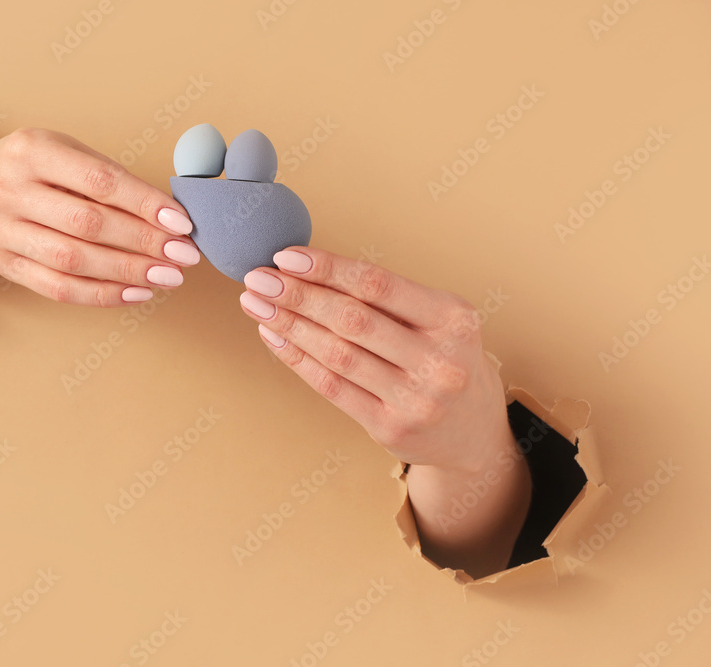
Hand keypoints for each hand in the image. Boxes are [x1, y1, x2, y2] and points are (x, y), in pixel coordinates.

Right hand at [0, 128, 199, 305]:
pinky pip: (58, 288)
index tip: (182, 223)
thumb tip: (171, 218)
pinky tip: (137, 292)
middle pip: (87, 225)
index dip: (145, 205)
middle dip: (143, 242)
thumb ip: (112, 180)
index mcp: (31, 150)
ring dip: (128, 272)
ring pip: (73, 261)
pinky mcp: (4, 265)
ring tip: (168, 276)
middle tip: (184, 254)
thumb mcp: (69, 153)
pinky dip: (103, 294)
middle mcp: (8, 189)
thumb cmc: (38, 168)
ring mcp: (1, 230)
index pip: (99, 181)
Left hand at [237, 247, 530, 576]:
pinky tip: (274, 337)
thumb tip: (306, 266)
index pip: (378, 284)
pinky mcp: (391, 428)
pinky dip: (298, 359)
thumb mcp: (436, 320)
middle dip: (298, 295)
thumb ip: (384, 297)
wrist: (472, 429)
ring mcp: (416, 398)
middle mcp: (440, 360)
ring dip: (289, 325)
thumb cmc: (443, 357)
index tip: (285, 256)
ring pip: (337, 354)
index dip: (327, 268)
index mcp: (454, 319)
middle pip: (352, 319)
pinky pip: (333, 387)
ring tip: (256, 305)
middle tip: (258, 279)